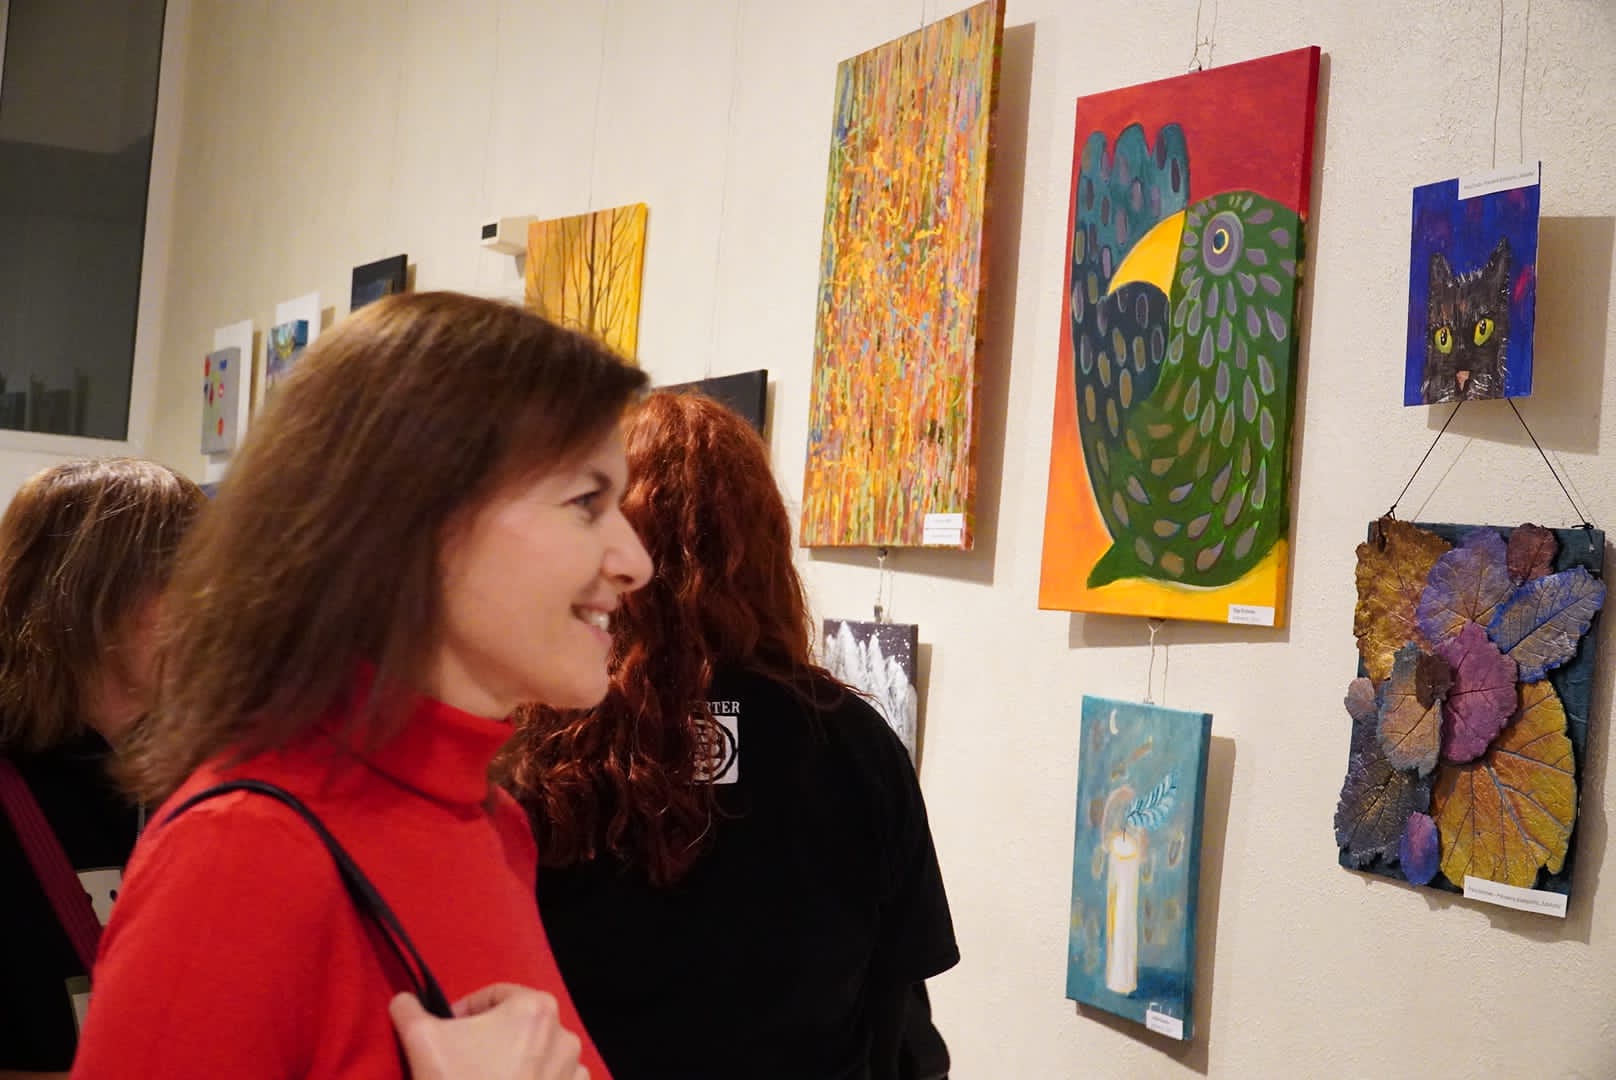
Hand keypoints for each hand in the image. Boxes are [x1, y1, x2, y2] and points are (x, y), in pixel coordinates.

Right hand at [389, 984, 586, 1079]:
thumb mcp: (421, 1039)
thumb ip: (409, 1009)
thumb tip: (403, 1001)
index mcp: (535, 1007)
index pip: (493, 996)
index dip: (465, 1012)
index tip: (448, 1035)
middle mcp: (564, 1033)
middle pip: (516, 1025)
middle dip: (489, 1039)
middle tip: (462, 1062)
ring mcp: (573, 1069)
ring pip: (535, 1053)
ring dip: (512, 1061)